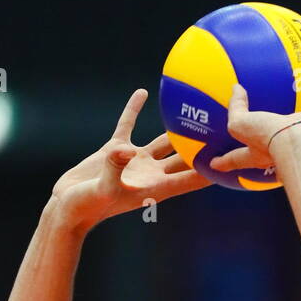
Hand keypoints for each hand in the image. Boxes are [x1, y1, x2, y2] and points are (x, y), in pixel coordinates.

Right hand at [51, 88, 210, 230]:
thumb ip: (115, 168)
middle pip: (184, 159)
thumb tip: (125, 150)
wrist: (68, 207)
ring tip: (195, 110)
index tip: (233, 161)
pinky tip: (144, 93)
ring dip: (177, 128)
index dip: (212, 171)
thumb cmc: (87, 205)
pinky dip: (134, 109)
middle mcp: (150, 173)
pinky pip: (128, 125)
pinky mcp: (115, 150)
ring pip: (163, 141)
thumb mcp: (102, 188)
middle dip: (203, 148)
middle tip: (223, 131)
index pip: (190, 179)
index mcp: (154, 186)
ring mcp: (134, 161)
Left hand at [209, 83, 300, 175]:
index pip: (238, 157)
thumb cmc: (266, 138)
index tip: (212, 164)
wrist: (295, 143)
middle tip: (270, 137)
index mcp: (259, 152)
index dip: (225, 161)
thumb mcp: (239, 125)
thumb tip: (236, 90)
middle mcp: (281, 147)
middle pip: (276, 148)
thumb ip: (235, 110)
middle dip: (271, 147)